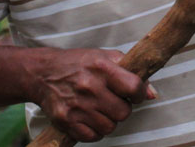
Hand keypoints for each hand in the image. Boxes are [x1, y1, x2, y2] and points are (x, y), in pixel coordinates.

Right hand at [27, 48, 155, 142]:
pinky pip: (92, 137)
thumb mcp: (105, 57)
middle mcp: (89, 87)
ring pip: (109, 127)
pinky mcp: (65, 120)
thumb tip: (151, 94)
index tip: (133, 94)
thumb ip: (130, 72)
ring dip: (108, 121)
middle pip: (123, 113)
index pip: (133, 87)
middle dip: (122, 109)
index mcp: (102, 68)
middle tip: (113, 102)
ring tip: (100, 110)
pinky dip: (95, 131)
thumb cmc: (79, 64)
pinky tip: (90, 119)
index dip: (138, 94)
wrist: (43, 73)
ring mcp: (77, 106)